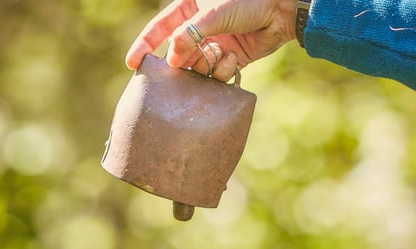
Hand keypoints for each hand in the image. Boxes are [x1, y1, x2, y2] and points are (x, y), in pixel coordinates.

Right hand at [125, 0, 298, 80]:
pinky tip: (234, 58)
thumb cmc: (248, 1)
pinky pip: (216, 74)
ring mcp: (214, 44)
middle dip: (180, 61)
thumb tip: (171, 60)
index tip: (132, 62)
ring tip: (219, 54)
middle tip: (181, 68)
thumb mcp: (214, 13)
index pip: (160, 27)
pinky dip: (222, 70)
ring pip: (196, 66)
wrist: (282, 11)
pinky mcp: (229, 59)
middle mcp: (200, 28)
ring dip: (205, 65)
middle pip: (177, 52)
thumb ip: (189, 35)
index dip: (144, 44)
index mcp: (190, 7)